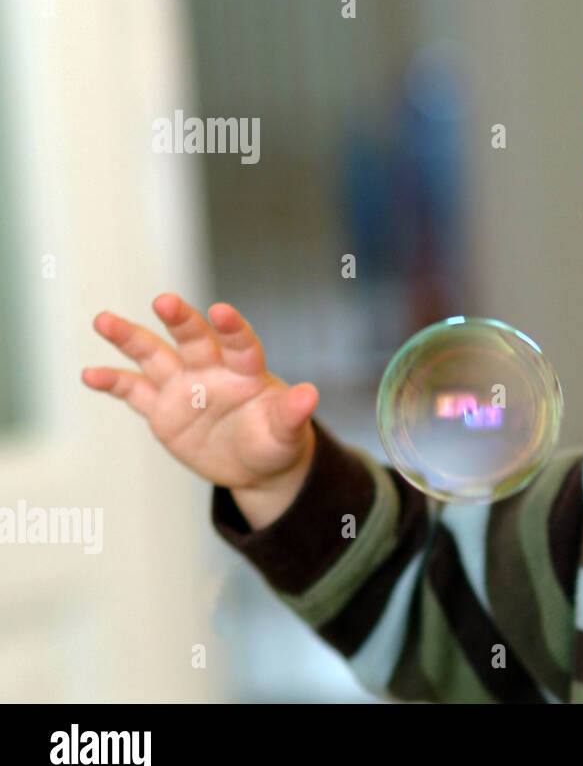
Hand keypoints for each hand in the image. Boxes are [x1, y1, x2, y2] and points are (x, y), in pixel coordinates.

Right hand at [83, 293, 317, 491]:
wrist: (253, 464)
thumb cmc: (275, 442)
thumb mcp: (287, 434)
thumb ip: (293, 415)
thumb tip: (310, 395)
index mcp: (246, 372)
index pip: (240, 345)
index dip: (233, 328)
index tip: (221, 311)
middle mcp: (212, 371)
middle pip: (193, 339)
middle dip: (180, 320)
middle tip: (165, 301)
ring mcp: (183, 386)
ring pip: (154, 355)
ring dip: (130, 338)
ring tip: (104, 320)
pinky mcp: (161, 408)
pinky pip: (134, 391)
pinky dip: (113, 382)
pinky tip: (90, 374)